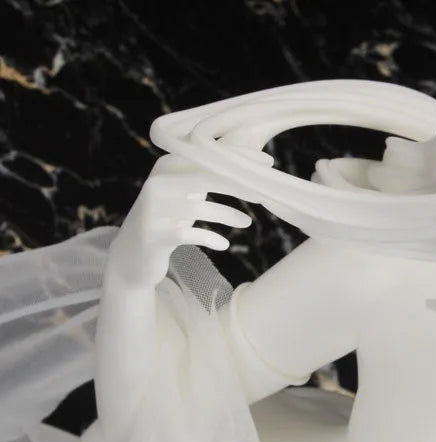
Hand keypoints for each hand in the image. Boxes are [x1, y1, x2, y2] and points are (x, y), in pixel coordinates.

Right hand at [109, 155, 256, 286]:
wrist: (133, 256)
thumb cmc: (169, 219)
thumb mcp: (186, 194)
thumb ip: (207, 175)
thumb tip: (249, 163)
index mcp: (166, 166)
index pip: (206, 155)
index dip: (238, 157)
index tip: (266, 162)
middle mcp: (157, 183)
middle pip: (205, 176)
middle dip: (239, 183)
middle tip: (265, 191)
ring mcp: (154, 210)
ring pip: (199, 207)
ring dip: (228, 214)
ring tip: (247, 222)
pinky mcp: (155, 235)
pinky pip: (191, 233)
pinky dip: (211, 237)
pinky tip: (224, 244)